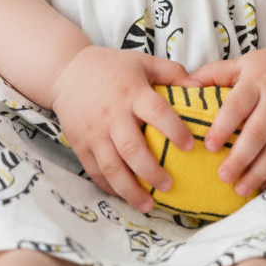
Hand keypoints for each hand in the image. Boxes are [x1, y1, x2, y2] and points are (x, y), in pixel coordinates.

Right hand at [50, 46, 196, 212]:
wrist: (66, 72)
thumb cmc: (110, 67)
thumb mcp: (142, 61)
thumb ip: (171, 72)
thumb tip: (199, 87)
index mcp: (132, 93)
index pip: (156, 112)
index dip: (174, 130)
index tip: (190, 146)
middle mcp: (113, 115)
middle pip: (133, 149)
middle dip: (152, 172)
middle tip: (169, 185)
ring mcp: (95, 133)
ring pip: (112, 168)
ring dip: (131, 190)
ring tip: (149, 204)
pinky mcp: (81, 145)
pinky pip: (96, 172)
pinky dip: (111, 188)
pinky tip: (126, 197)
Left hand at [190, 44, 265, 196]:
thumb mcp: (242, 63)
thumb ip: (213, 74)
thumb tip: (184, 86)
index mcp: (257, 80)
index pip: (238, 105)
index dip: (223, 127)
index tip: (209, 146)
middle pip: (258, 133)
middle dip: (240, 158)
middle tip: (222, 176)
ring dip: (258, 172)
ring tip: (239, 188)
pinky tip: (261, 184)